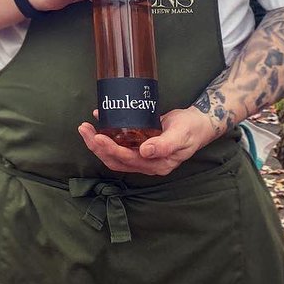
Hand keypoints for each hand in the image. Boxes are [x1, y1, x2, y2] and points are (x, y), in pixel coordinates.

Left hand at [77, 107, 216, 176]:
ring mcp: (142, 154)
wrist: (198, 124)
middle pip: (116, 159)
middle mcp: (147, 162)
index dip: (111, 150)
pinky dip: (108, 133)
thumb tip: (145, 151)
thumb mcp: (181, 135)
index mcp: (156, 164)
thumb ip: (164, 145)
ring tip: (85, 127)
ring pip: (114, 153)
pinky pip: (120, 142)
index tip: (98, 138)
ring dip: (98, 142)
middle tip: (84, 129)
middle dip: (97, 146)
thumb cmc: (191, 129)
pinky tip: (100, 119)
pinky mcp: (140, 144)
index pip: (127, 160)